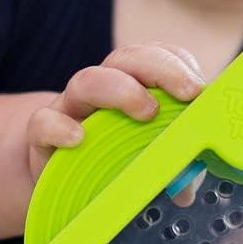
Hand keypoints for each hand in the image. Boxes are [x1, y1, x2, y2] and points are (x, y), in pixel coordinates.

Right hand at [26, 42, 205, 182]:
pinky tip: (78, 139)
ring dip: (120, 89)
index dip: (178, 63)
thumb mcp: (150, 164)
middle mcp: (101, 90)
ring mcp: (69, 109)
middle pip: (125, 58)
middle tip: (189, 92)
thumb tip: (190, 187)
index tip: (201, 88)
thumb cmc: (112, 167)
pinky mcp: (41, 137)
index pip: (155, 56)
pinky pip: (43, 122)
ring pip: (87, 80)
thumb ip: (174, 169)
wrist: (57, 186)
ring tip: (148, 112)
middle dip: (161, 68)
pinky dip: (60, 127)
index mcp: (132, 87)